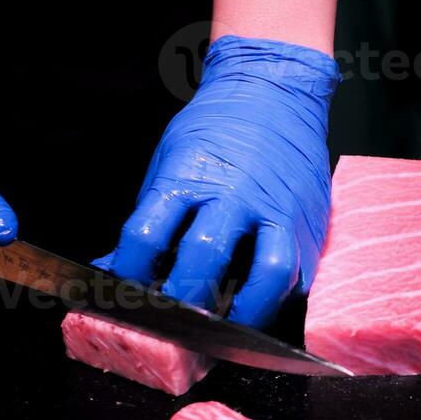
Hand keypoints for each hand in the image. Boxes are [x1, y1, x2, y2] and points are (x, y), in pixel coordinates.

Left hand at [98, 36, 339, 327]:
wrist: (274, 91)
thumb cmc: (217, 130)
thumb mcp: (169, 164)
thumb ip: (149, 220)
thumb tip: (113, 268)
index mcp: (187, 177)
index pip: (146, 234)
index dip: (127, 273)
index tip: (120, 294)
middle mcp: (233, 194)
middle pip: (203, 258)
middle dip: (181, 301)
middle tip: (169, 324)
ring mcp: (275, 211)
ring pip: (267, 272)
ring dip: (245, 310)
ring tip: (226, 328)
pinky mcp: (307, 225)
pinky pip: (297, 273)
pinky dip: (278, 299)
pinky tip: (259, 308)